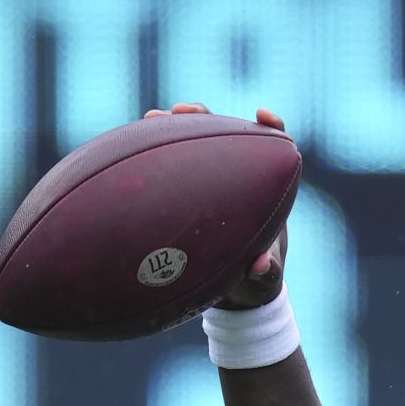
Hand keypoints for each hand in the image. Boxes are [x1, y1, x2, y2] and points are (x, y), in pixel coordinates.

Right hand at [141, 102, 288, 308]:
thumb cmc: (253, 283)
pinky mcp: (185, 194)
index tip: (261, 115)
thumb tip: (261, 264)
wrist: (232, 294)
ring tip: (151, 118)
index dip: (271, 128)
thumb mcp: (262, 283)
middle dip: (204, 116)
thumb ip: (266, 275)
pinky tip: (130, 151)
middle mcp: (237, 181)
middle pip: (225, 135)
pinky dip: (153, 158)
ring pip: (193, 146)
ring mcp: (208, 185)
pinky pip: (169, 170)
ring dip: (173, 128)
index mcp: (266, 193)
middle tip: (181, 110)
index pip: (274, 149)